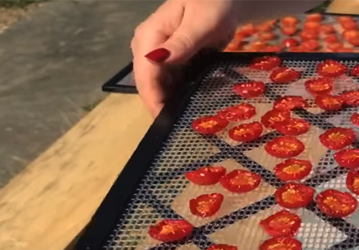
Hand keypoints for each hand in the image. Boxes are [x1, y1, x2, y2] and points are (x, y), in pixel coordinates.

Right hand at [131, 0, 237, 115]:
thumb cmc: (213, 3)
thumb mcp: (201, 22)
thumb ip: (183, 42)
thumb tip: (160, 60)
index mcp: (149, 37)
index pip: (146, 75)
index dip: (153, 100)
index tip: (165, 121)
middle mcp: (148, 47)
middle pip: (149, 85)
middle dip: (161, 106)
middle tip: (178, 128)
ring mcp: (159, 55)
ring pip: (161, 86)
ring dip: (172, 102)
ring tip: (187, 121)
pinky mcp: (172, 60)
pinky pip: (173, 82)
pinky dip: (181, 93)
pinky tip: (192, 106)